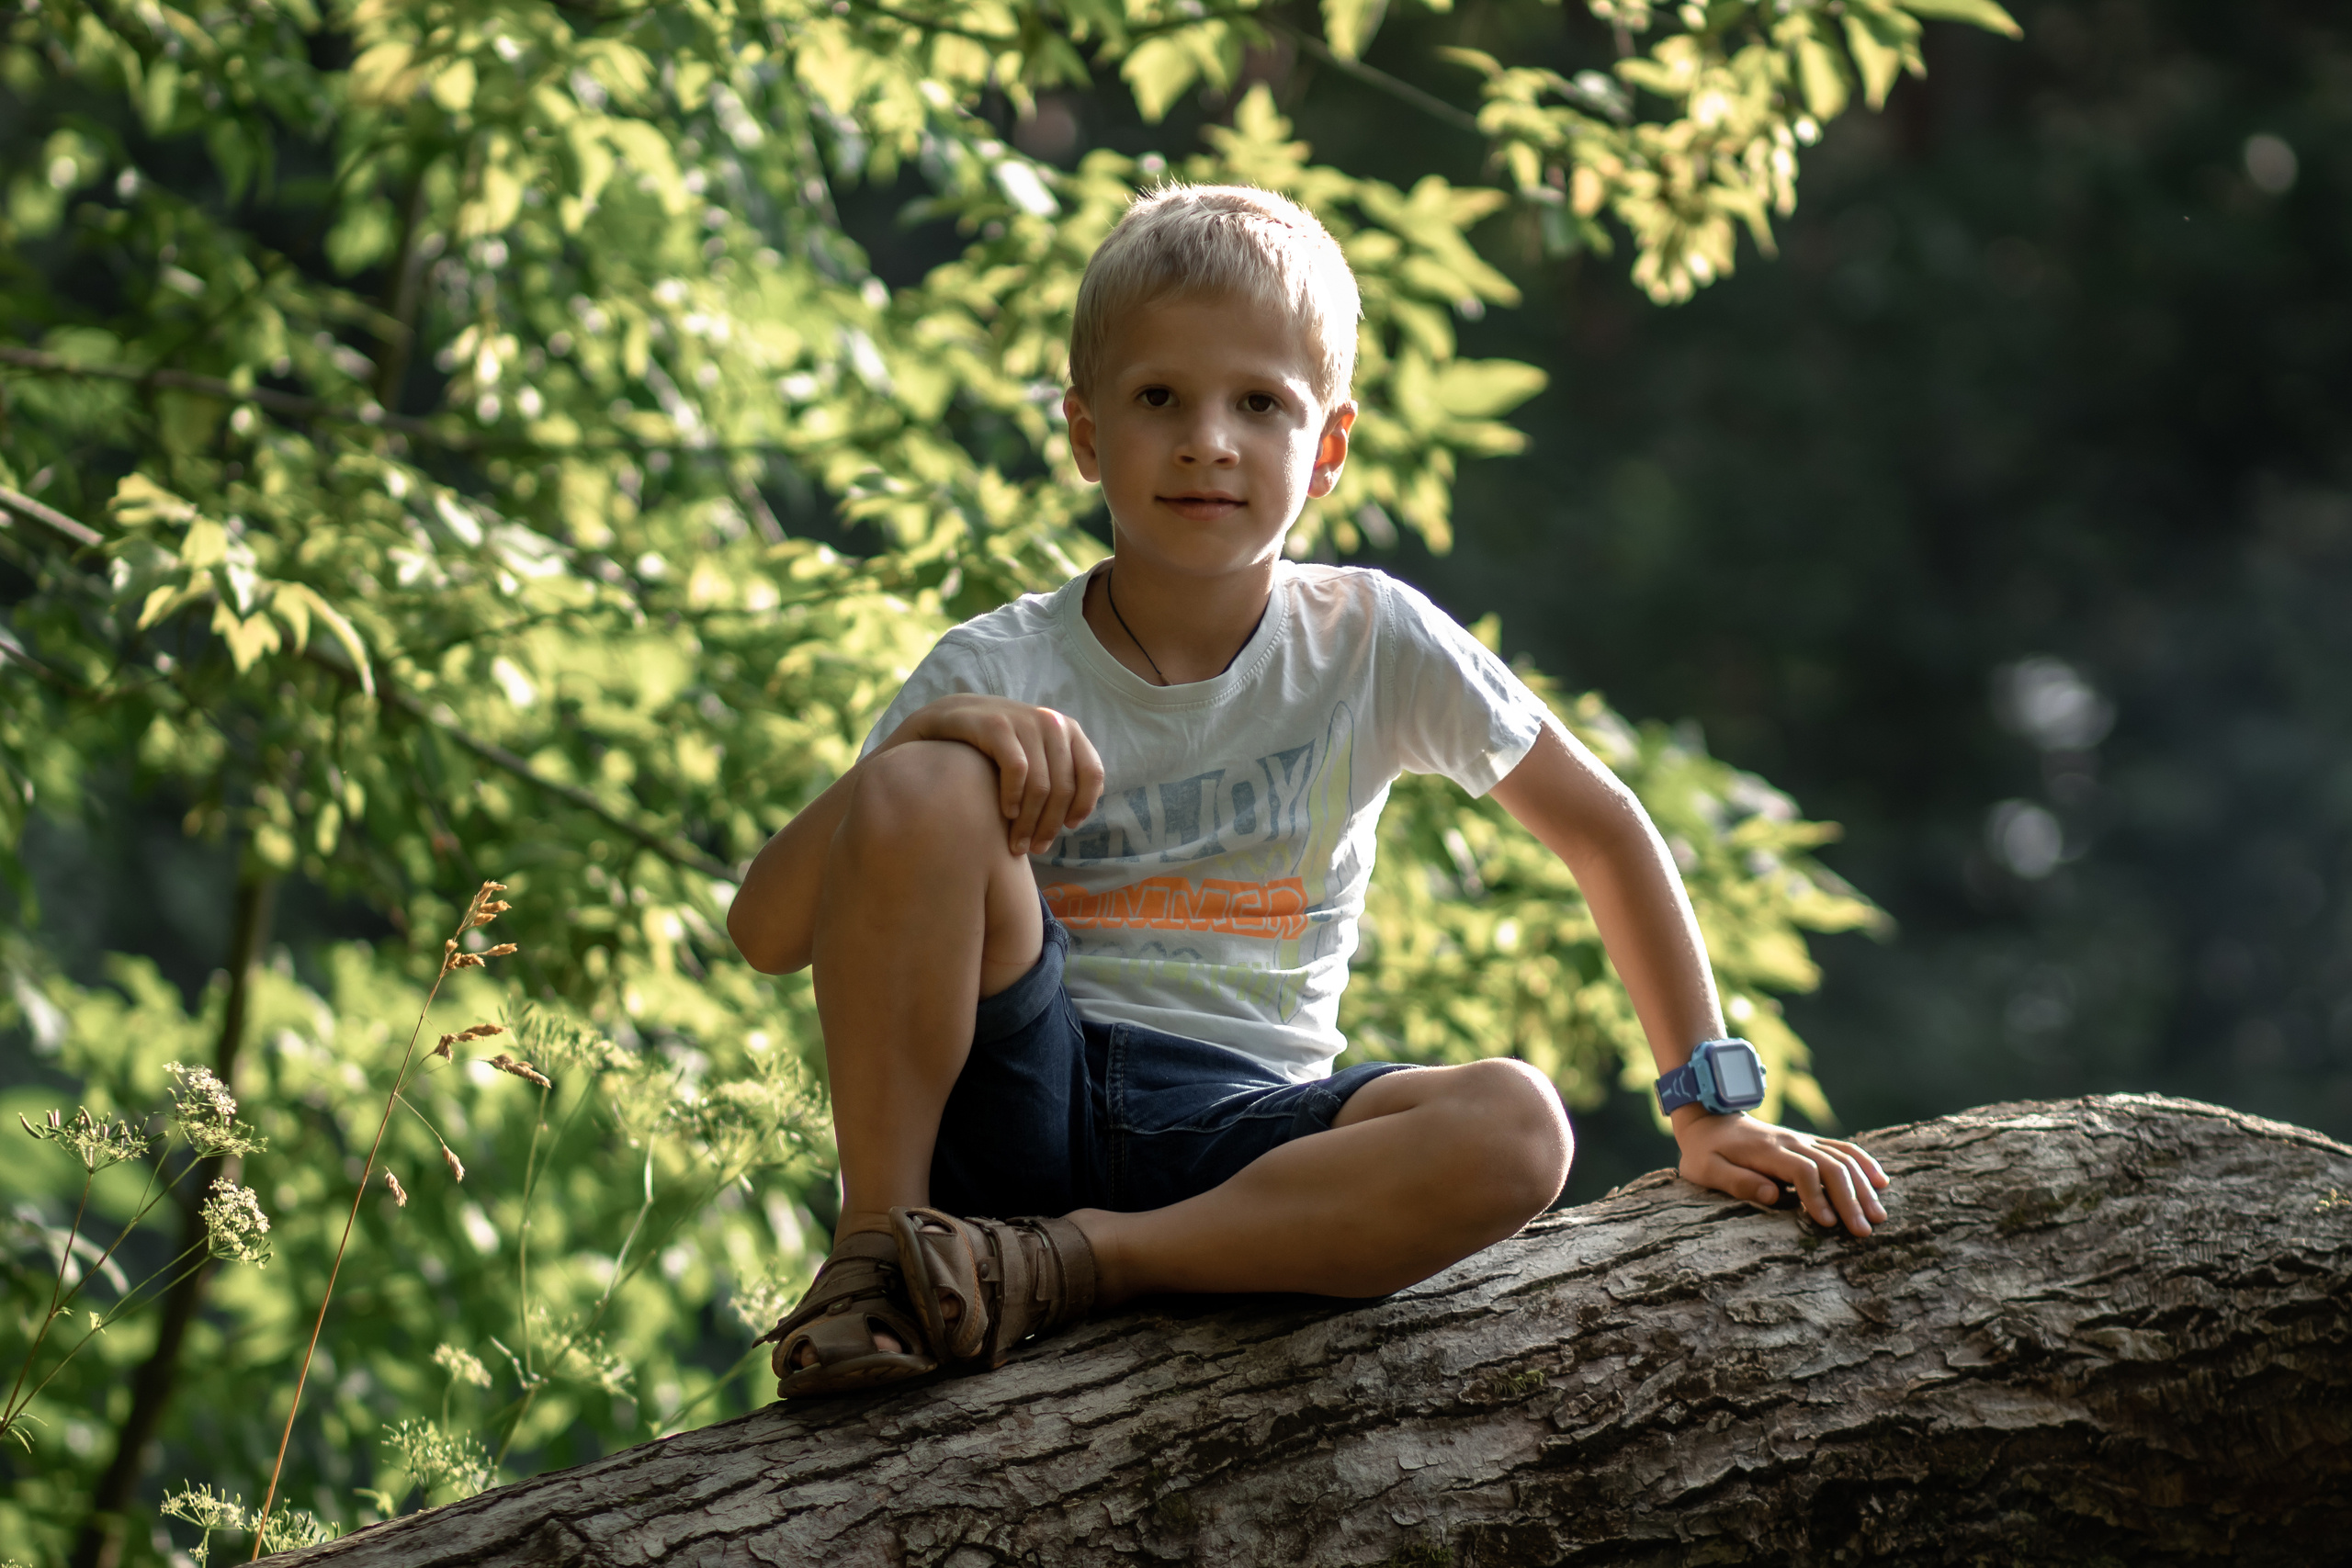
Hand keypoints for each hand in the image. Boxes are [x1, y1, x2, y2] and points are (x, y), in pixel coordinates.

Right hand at [888, 695, 1106, 855]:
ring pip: (1041, 785)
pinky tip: (1005, 813)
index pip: (1092, 773)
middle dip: (1050, 825)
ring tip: (1016, 843)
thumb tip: (1077, 817)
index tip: (1069, 829)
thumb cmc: (993, 749)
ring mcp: (1023, 720)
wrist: (945, 719)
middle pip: (1063, 787)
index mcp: (1067, 729)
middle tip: (1034, 848)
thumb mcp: (1032, 757)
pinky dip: (1013, 797)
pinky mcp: (996, 724)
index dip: (1084, 804)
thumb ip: (1057, 777)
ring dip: (1029, 822)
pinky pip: (1016, 770)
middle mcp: (1050, 721)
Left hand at [1672, 1108, 1889, 1234]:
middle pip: (1830, 1166)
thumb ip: (1737, 1181)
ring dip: (1863, 1187)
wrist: (1709, 1119)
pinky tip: (1881, 1182)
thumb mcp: (1706, 1170)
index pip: (1802, 1171)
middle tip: (1864, 1230)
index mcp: (1766, 1151)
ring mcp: (1802, 1140)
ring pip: (1842, 1157)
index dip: (1817, 1196)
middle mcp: (1791, 1142)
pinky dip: (1864, 1163)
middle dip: (1850, 1199)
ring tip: (1878, 1216)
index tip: (1828, 1224)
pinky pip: (1843, 1148)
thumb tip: (1772, 1195)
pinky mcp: (1809, 1142)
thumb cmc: (1705, 1153)